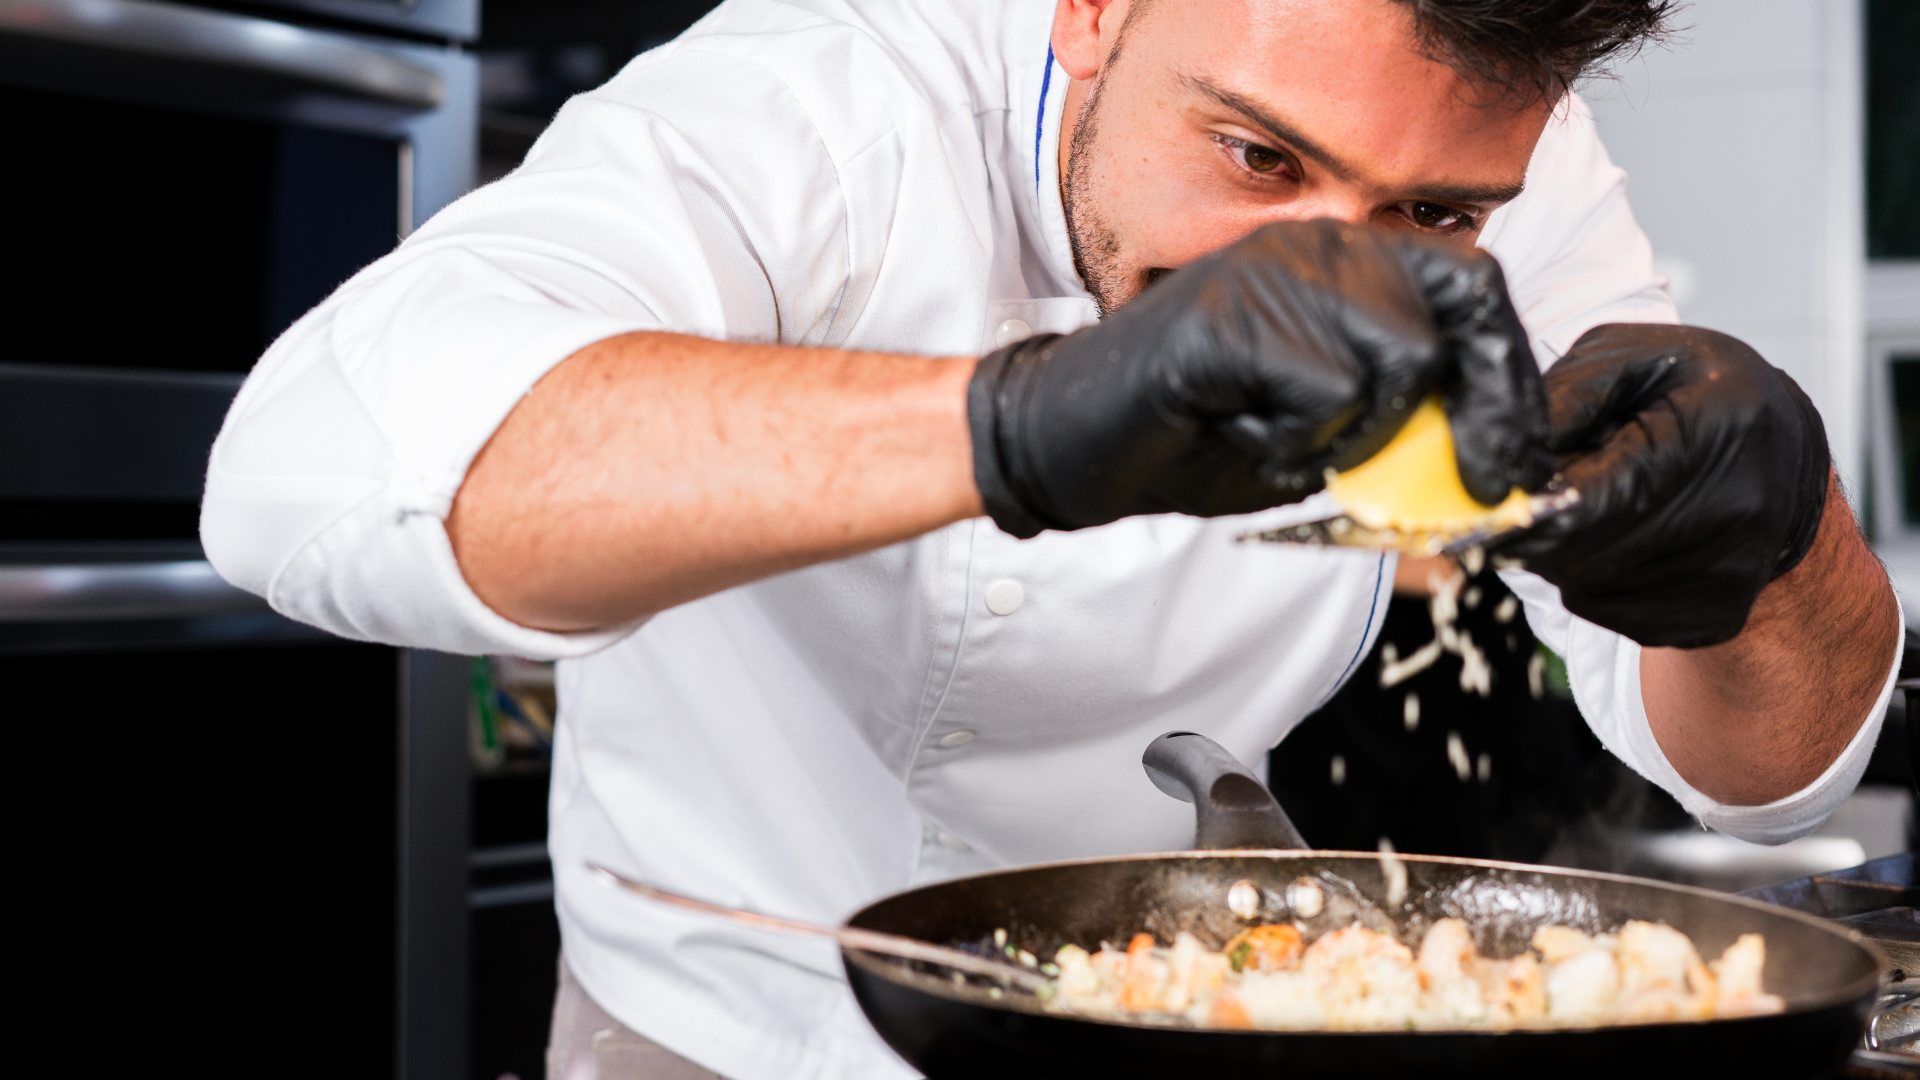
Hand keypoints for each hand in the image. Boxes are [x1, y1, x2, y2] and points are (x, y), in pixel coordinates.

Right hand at [967, 220, 1551, 536]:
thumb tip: (1488, 491)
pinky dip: (1297, 444)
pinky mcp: (1232, 314)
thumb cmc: (1189, 437)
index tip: (1511, 464)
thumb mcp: (1320, 444)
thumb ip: (1400, 442)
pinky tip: (1242, 435)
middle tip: (1480, 486)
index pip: (1475, 288)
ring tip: (1291, 444)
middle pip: (1464, 307)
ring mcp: (1273, 270)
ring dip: (1367, 436)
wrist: (1065, 441)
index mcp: (1345, 261)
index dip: (1512, 378)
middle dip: (1487, 409)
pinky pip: (1328, 393)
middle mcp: (1318, 244)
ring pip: (1404, 358)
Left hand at [1501, 324, 1830, 647]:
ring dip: (1564, 556)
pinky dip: (1592, 581)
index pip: (1590, 502)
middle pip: (1582, 556)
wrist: (1783, 453)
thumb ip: (1565, 395)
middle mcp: (1736, 513)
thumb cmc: (1701, 393)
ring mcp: (1729, 576)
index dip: (1527, 509)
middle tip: (1534, 500)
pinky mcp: (1714, 618)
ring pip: (1587, 590)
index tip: (1491, 503)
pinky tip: (1619, 539)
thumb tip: (1503, 458)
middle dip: (1538, 532)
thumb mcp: (1633, 358)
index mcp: (1717, 430)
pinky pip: (1610, 614)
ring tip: (1593, 508)